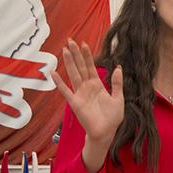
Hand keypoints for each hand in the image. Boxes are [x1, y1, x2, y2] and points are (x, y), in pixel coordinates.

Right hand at [51, 40, 124, 171]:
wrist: (106, 132)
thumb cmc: (112, 118)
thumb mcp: (119, 98)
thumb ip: (117, 83)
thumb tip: (118, 67)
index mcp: (97, 85)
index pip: (90, 67)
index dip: (87, 56)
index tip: (84, 44)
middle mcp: (87, 87)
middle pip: (80, 67)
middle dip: (75, 54)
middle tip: (70, 40)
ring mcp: (80, 94)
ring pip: (73, 75)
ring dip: (69, 62)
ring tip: (64, 50)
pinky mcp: (75, 103)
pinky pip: (66, 91)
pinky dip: (60, 83)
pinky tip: (54, 74)